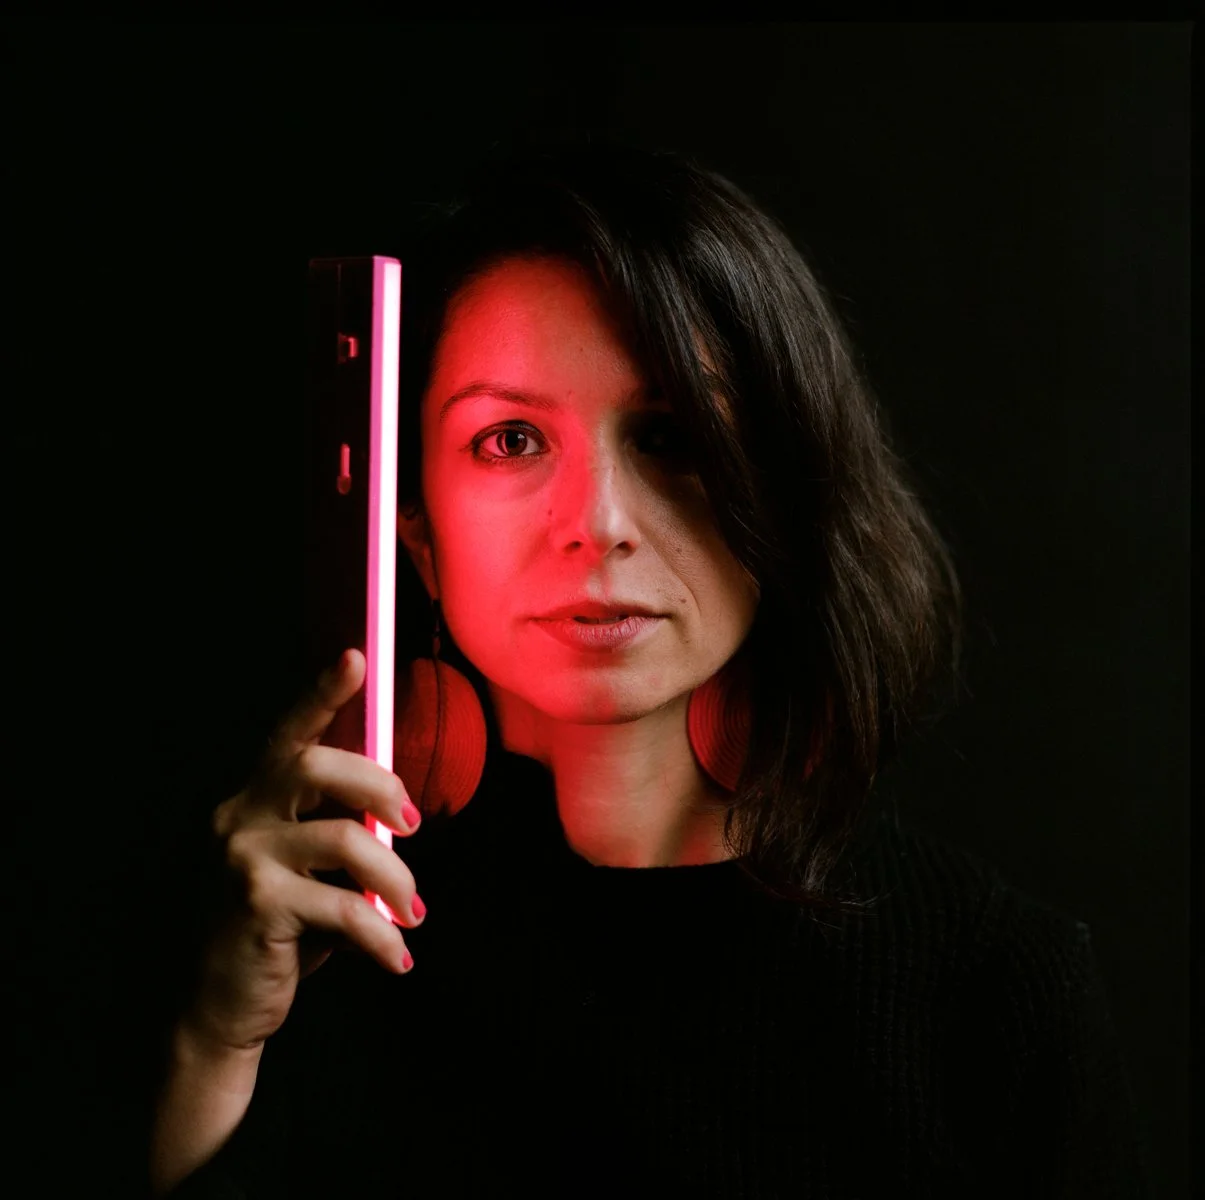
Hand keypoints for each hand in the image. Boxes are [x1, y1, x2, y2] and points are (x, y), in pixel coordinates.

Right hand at [181, 649, 423, 1052]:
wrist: (221, 1005)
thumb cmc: (278, 926)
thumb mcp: (304, 870)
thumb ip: (336, 831)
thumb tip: (400, 813)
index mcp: (254, 798)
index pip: (290, 734)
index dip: (323, 693)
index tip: (357, 657)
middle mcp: (240, 816)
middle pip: (318, 767)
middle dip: (380, 788)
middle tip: (415, 826)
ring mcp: (243, 859)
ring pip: (345, 841)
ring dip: (395, 879)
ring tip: (413, 913)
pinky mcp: (257, 907)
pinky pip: (344, 908)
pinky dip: (382, 936)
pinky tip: (398, 958)